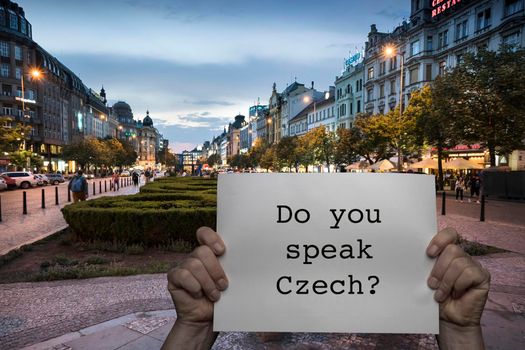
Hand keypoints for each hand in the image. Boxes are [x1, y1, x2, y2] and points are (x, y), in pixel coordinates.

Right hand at [162, 227, 226, 349]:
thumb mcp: (229, 280)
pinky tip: (198, 295)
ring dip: (207, 283)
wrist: (207, 319)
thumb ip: (230, 266)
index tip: (222, 251)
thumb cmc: (221, 299)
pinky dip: (194, 287)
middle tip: (223, 285)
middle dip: (215, 270)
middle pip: (202, 251)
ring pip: (194, 265)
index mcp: (209, 253)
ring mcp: (183, 266)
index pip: (204, 233)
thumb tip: (242, 258)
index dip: (211, 238)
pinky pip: (183, 275)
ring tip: (214, 295)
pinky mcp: (174, 277)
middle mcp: (194, 257)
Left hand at [427, 228, 489, 348]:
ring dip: (446, 281)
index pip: (449, 234)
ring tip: (440, 293)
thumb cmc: (436, 297)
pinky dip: (458, 285)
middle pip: (452, 249)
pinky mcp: (483, 277)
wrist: (448, 320)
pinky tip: (455, 294)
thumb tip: (414, 251)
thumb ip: (427, 263)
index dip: (440, 240)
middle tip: (432, 284)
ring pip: (459, 263)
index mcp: (448, 253)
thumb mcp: (428, 277)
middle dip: (439, 268)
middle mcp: (463, 257)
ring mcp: (474, 266)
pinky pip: (469, 273)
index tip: (429, 254)